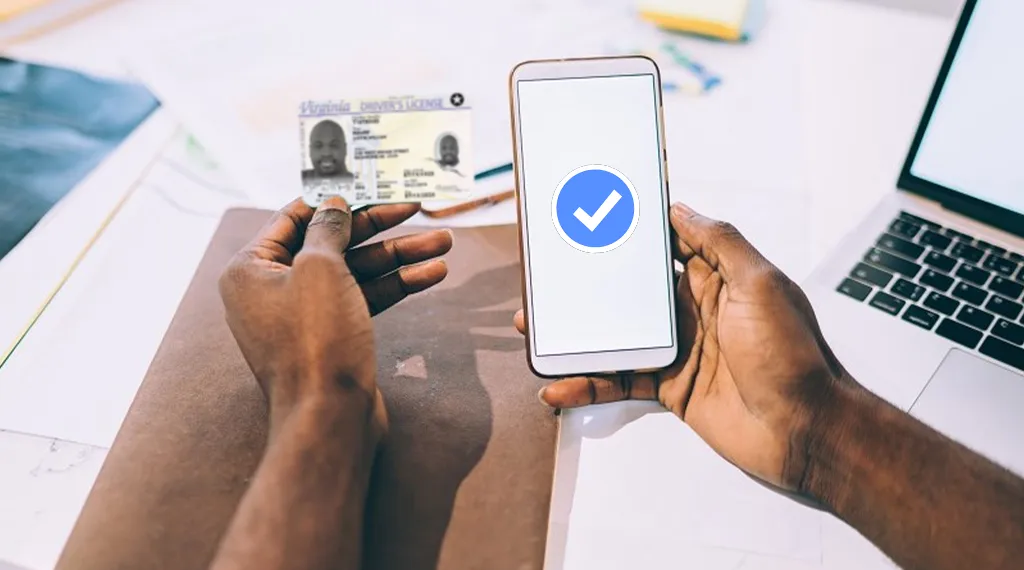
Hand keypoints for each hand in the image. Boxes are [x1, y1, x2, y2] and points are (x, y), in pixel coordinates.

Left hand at [220, 197, 452, 438]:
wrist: (329, 417)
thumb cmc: (314, 341)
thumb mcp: (321, 268)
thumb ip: (328, 230)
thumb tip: (333, 205)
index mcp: (251, 269)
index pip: (294, 217)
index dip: (335, 200)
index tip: (370, 186)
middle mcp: (272, 290)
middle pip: (332, 243)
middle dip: (380, 229)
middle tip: (417, 210)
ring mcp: (304, 316)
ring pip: (355, 272)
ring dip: (399, 257)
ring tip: (442, 244)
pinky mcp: (331, 337)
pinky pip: (363, 299)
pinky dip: (395, 286)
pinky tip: (430, 274)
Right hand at [516, 203, 852, 489]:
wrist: (805, 430)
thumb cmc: (793, 355)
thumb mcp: (762, 285)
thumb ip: (721, 244)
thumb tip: (682, 209)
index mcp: (716, 279)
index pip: (666, 244)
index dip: (632, 230)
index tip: (592, 214)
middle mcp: (693, 310)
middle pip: (630, 289)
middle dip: (590, 281)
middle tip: (548, 273)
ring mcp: (679, 349)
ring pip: (616, 334)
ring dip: (577, 332)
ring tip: (534, 327)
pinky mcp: (670, 387)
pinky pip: (620, 380)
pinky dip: (588, 383)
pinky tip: (559, 385)